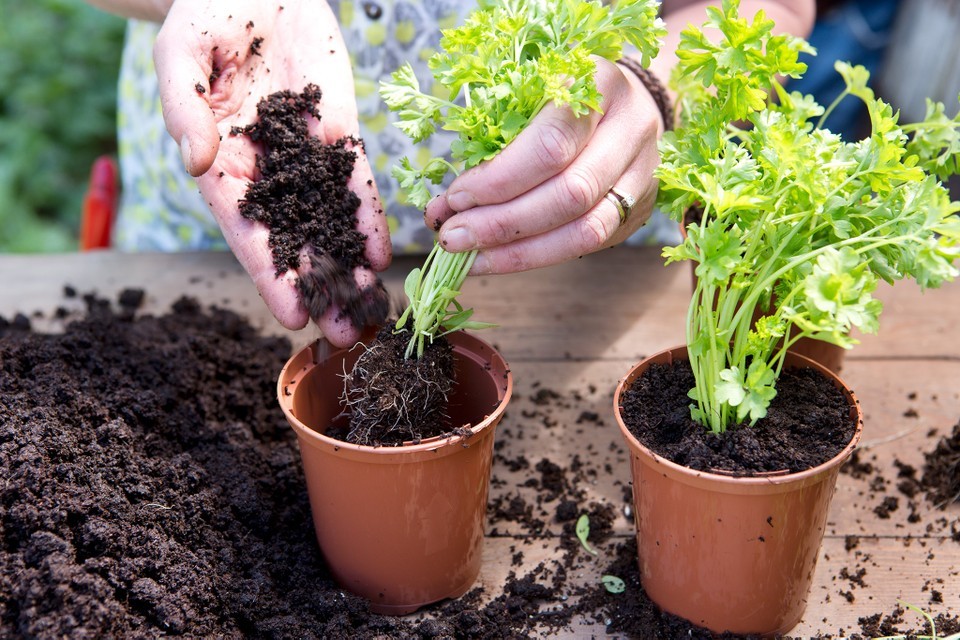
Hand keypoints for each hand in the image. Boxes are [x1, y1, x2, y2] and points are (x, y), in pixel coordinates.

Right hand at [153, 0, 390, 345]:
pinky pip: (355, 183)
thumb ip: (185, 109)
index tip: (292, 314)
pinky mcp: (338, 136)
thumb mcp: (182, 55)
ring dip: (350, 266)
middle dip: (320, 287)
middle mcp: (266, 174)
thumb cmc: (205, 14)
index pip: (248, 232)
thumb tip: (196, 162)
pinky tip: (383, 254)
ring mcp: (305, 158)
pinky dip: (368, 218)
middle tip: (345, 335)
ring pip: (330, 222)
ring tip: (373, 310)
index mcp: (221, 165)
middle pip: (295, 241)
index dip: (269, 275)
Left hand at [423, 57, 663, 274]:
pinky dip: (537, 256)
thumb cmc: (558, 96)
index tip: (455, 198)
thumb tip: (446, 207)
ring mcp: (643, 173)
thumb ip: (492, 142)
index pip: (550, 145)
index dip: (499, 179)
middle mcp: (631, 129)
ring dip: (519, 251)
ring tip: (470, 257)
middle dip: (503, 223)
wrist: (625, 100)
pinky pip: (589, 244)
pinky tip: (497, 259)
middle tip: (453, 237)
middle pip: (571, 193)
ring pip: (586, 229)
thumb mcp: (526, 95)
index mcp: (598, 83)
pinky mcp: (640, 209)